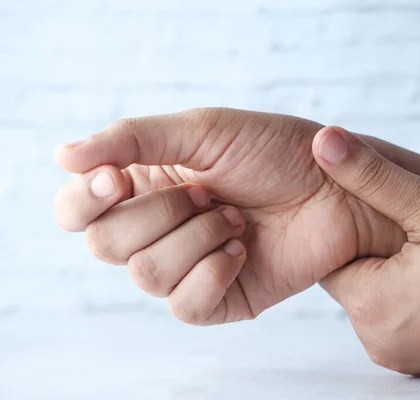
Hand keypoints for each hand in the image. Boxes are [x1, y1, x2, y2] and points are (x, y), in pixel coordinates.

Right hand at [53, 108, 404, 324]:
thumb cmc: (276, 151)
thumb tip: (61, 157)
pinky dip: (212, 272)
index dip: (83, 200)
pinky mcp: (220, 298)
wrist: (337, 186)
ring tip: (238, 217)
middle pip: (106, 244)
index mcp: (146, 186)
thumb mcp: (203, 130)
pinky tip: (244, 249)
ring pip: (145, 275)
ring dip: (196, 237)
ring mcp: (189, 266)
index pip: (77, 210)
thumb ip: (132, 139)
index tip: (114, 178)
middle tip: (210, 192)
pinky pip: (185, 306)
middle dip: (160, 213)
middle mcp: (159, 229)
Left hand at [313, 126, 419, 389]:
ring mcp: (405, 357)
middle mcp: (379, 342)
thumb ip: (371, 173)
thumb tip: (323, 140)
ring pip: (381, 298)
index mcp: (371, 306)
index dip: (354, 226)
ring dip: (399, 271)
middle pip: (356, 278)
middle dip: (379, 248)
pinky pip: (405, 318)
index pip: (332, 255)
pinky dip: (418, 296)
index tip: (385, 209)